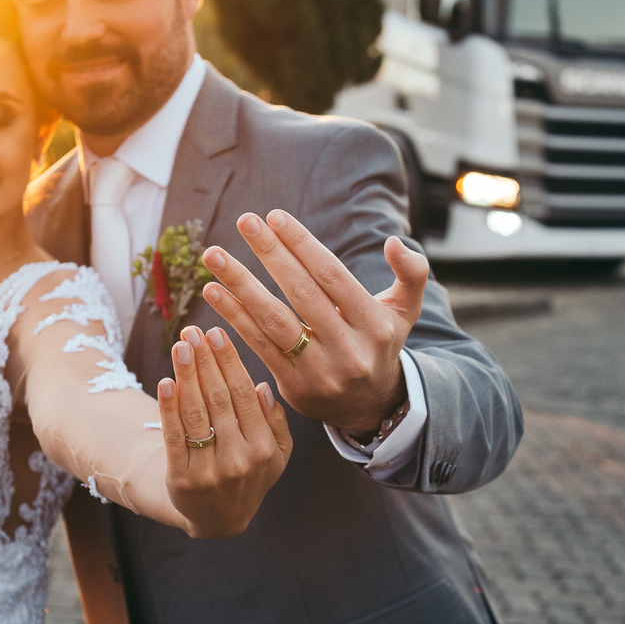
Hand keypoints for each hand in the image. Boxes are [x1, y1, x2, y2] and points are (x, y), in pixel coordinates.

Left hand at [157, 325, 292, 537]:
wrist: (219, 520)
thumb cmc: (250, 476)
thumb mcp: (277, 455)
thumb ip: (276, 423)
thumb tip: (263, 388)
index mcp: (263, 448)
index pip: (244, 395)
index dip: (230, 363)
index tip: (218, 334)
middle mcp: (239, 459)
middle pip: (219, 399)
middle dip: (205, 361)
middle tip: (194, 331)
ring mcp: (209, 470)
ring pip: (196, 414)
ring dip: (186, 376)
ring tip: (180, 346)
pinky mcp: (182, 478)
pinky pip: (174, 437)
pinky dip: (169, 408)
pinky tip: (166, 382)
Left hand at [202, 210, 430, 436]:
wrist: (370, 406)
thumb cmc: (380, 344)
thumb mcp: (406, 311)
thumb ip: (411, 273)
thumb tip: (393, 241)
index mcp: (375, 325)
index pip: (332, 276)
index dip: (302, 245)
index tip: (274, 217)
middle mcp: (349, 350)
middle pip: (301, 293)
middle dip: (270, 253)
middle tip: (244, 220)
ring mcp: (320, 371)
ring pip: (274, 320)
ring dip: (240, 284)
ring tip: (213, 255)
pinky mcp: (294, 387)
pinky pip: (259, 345)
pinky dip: (235, 317)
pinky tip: (214, 292)